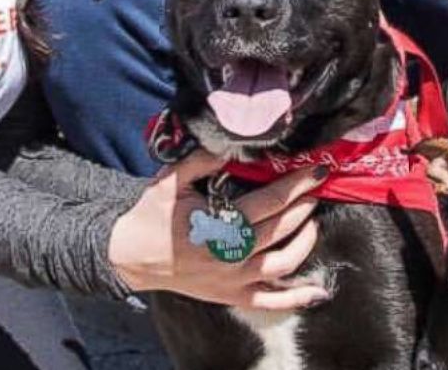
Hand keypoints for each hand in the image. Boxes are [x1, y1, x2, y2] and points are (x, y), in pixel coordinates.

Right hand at [109, 149, 329, 309]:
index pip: (270, 201)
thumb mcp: (170, 181)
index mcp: (220, 224)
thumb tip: (231, 145)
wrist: (131, 257)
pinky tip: (316, 291)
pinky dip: (296, 298)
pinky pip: (270, 302)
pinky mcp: (231, 296)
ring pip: (284, 264)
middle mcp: (232, 254)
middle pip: (282, 228)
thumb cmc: (152, 216)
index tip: (316, 171)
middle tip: (316, 188)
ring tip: (312, 222)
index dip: (297, 184)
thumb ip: (201, 160)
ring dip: (305, 241)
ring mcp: (234, 280)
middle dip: (304, 206)